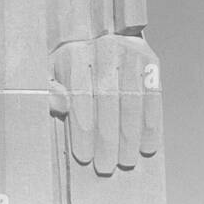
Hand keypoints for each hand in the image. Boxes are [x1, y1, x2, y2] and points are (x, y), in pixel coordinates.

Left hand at [49, 34, 162, 175]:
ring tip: (126, 160)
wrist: (100, 36)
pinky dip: (151, 124)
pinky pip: (153, 96)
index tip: (84, 156)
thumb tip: (58, 105)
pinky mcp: (150, 60)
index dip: (82, 129)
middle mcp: (104, 49)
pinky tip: (146, 145)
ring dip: (130, 135)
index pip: (80, 94)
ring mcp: (129, 52)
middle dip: (107, 137)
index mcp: (76, 53)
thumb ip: (50, 91)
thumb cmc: (74, 66)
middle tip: (106, 166)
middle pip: (107, 98)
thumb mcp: (52, 74)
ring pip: (132, 99)